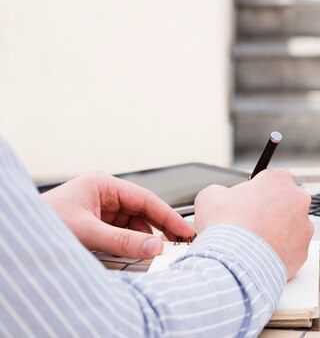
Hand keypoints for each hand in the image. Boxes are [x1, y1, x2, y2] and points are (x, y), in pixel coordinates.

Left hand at [42, 171, 194, 258]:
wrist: (15, 238)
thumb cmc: (43, 225)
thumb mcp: (87, 233)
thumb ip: (122, 241)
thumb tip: (154, 247)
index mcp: (103, 185)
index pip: (145, 199)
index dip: (167, 215)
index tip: (184, 230)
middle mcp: (104, 195)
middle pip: (142, 212)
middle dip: (157, 229)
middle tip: (177, 244)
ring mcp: (100, 210)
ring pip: (132, 226)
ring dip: (141, 240)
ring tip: (152, 255)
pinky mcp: (96, 225)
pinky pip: (121, 235)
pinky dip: (129, 245)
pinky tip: (134, 255)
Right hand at [194, 168, 313, 278]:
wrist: (234, 263)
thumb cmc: (225, 227)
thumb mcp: (210, 196)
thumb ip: (221, 191)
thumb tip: (221, 197)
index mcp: (279, 180)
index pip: (270, 179)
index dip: (256, 191)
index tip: (247, 201)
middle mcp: (298, 200)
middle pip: (284, 202)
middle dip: (269, 211)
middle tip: (250, 222)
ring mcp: (304, 227)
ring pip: (290, 226)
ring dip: (276, 231)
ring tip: (254, 242)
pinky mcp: (303, 251)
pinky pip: (291, 249)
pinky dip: (279, 252)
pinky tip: (261, 255)